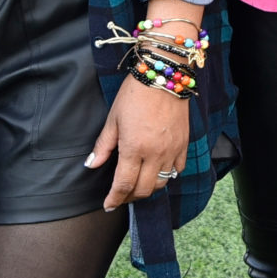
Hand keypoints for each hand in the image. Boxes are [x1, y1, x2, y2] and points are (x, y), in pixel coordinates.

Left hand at [87, 6, 197, 210]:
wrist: (164, 73)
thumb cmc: (134, 93)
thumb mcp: (113, 118)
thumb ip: (103, 146)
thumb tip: (92, 165)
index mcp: (134, 148)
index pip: (124, 185)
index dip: (115, 199)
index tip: (108, 204)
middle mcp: (155, 153)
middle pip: (144, 190)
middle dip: (130, 197)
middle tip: (121, 196)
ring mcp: (172, 149)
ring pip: (162, 183)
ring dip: (149, 188)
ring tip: (138, 184)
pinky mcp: (184, 143)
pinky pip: (178, 169)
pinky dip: (168, 175)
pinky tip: (158, 170)